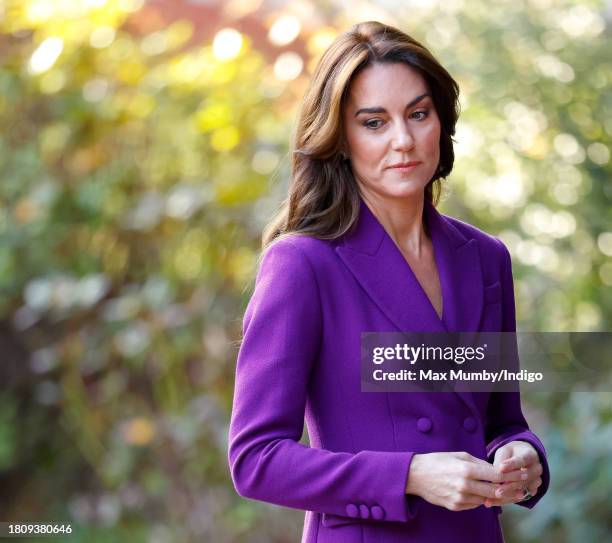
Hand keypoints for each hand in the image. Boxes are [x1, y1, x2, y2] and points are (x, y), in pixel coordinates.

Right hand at [405, 451, 522, 511]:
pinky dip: (481, 500)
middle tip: (521, 489)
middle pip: (495, 491)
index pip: (496, 475)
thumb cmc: (437, 461)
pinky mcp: (455, 506)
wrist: (416, 475)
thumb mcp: (459, 455)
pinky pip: (475, 505)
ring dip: (496, 496)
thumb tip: (494, 470)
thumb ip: (479, 463)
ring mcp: (460, 498)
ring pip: (486, 499)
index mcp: (467, 469)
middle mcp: (465, 485)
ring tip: (506, 493)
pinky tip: (483, 494)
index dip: (511, 476)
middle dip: (509, 490)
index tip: (521, 475)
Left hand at [483, 441, 542, 507]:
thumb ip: (502, 461)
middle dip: (510, 485)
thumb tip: (495, 474)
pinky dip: (505, 500)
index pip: (522, 460)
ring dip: (507, 495)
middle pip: (525, 478)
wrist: (518, 458)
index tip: (500, 468)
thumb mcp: (505, 452)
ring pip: (523, 490)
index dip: (512, 464)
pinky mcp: (530, 492)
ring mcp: (535, 482)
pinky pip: (518, 498)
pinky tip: (492, 502)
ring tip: (493, 498)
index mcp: (531, 455)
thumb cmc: (509, 454)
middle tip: (497, 490)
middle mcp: (536, 469)